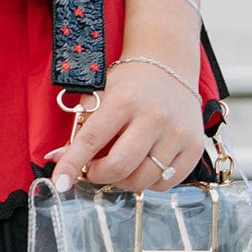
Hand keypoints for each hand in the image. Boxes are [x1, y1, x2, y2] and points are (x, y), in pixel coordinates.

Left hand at [47, 61, 204, 194]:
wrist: (170, 67)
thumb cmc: (129, 84)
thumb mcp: (100, 95)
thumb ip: (79, 127)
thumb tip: (57, 159)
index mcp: (124, 100)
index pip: (92, 139)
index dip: (72, 164)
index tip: (60, 182)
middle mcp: (154, 117)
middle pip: (119, 166)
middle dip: (97, 175)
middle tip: (92, 170)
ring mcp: (177, 133)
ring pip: (143, 179)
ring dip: (122, 182)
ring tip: (117, 168)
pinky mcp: (194, 146)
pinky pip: (167, 182)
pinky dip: (149, 183)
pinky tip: (142, 167)